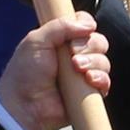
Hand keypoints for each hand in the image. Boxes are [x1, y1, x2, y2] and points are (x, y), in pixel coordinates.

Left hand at [0, 14, 109, 129]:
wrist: (24, 105)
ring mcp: (83, 75)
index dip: (86, 25)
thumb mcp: (36, 40)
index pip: (85, 25)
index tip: (82, 30)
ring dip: (93, 62)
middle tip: (73, 54)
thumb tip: (89, 25)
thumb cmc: (25, 73)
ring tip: (76, 69)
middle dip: (90, 45)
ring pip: (103, 61)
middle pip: (99, 41)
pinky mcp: (88, 94)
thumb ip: (60, 25)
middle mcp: (75, 56)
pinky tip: (89, 80)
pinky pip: (105, 82)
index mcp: (61, 40)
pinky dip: (101, 78)